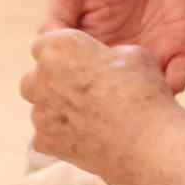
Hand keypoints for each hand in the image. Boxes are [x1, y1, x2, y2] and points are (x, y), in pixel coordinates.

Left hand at [21, 30, 184, 184]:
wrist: (146, 143)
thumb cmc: (143, 93)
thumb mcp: (135, 55)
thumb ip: (109, 54)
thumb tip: (107, 61)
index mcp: (60, 47)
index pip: (48, 40)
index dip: (67, 50)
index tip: (83, 59)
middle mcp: (41, 77)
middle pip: (38, 73)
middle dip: (55, 78)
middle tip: (85, 87)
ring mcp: (39, 111)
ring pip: (40, 105)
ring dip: (57, 106)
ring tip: (90, 115)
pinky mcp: (44, 141)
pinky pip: (45, 134)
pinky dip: (62, 134)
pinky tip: (88, 136)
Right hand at [43, 0, 184, 91]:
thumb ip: (56, 15)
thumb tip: (43, 48)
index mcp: (86, 57)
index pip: (75, 87)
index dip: (74, 93)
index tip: (76, 89)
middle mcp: (115, 69)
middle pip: (110, 105)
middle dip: (109, 109)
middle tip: (111, 99)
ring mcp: (145, 65)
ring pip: (144, 101)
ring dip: (143, 101)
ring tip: (141, 91)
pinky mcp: (176, 56)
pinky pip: (177, 81)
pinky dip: (174, 84)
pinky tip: (168, 77)